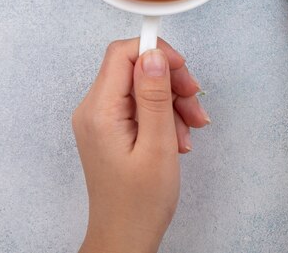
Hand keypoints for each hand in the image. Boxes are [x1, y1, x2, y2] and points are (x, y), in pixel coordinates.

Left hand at [72, 38, 209, 252]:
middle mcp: (94, 110)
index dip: (156, 52)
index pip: (122, 54)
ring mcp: (102, 119)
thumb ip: (154, 96)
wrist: (126, 237)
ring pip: (143, 86)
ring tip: (192, 126)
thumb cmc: (139, 202)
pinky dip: (165, 114)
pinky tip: (180, 136)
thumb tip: (154, 55)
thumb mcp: (157, 145)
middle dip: (170, 80)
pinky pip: (141, 105)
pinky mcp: (113, 127)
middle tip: (194, 99)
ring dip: (173, 100)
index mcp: (99, 111)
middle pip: (136, 68)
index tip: (182, 66)